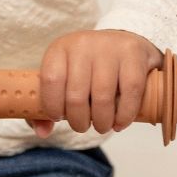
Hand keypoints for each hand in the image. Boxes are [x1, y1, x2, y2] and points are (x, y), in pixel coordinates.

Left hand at [30, 29, 163, 137]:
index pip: (51, 81)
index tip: (59, 117)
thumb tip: (43, 132)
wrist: (123, 45)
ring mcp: (110, 46)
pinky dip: (124, 115)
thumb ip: (46, 109)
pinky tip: (120, 122)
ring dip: (102, 122)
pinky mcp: (134, 52)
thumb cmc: (88, 71)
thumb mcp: (63, 82)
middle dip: (79, 121)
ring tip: (102, 126)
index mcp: (59, 49)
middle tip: (83, 127)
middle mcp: (83, 43)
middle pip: (76, 95)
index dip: (53, 106)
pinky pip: (130, 92)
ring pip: (102, 97)